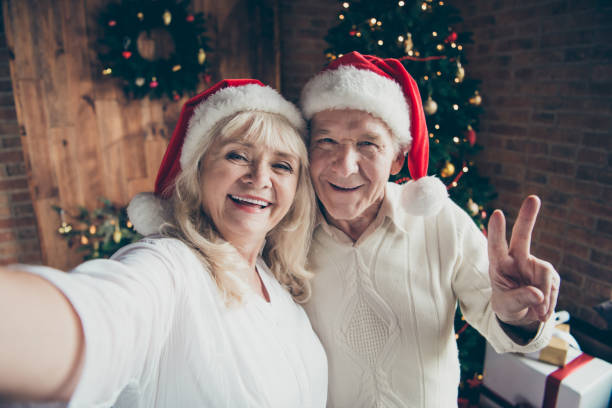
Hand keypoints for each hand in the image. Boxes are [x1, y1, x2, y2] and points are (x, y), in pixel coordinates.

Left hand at [487, 195, 559, 326]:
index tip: (497, 213)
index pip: (496, 247)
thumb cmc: (507, 306)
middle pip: (522, 236)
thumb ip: (520, 300)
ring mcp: (534, 264)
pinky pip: (553, 288)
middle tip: (533, 198)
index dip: (496, 231)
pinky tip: (542, 310)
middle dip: (527, 217)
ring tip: (537, 314)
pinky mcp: (549, 273)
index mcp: (499, 265)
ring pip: (545, 277)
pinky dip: (549, 303)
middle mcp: (516, 259)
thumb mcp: (507, 307)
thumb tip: (538, 294)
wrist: (522, 314)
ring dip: (543, 298)